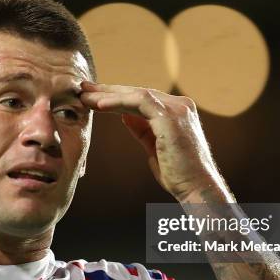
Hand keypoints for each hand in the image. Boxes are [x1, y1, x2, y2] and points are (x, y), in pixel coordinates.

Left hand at [80, 81, 223, 202]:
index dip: (117, 97)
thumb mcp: (154, 147)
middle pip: (138, 92)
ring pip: (136, 94)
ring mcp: (177, 109)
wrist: (197, 189)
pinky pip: (139, 102)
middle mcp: (180, 105)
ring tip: (85, 97)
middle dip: (108, 90)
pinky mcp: (171, 117)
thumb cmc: (178, 175)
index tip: (94, 98)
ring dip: (108, 94)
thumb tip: (125, 116)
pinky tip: (100, 106)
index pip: (142, 98)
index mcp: (177, 111)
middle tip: (83, 89)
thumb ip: (142, 130)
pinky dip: (118, 102)